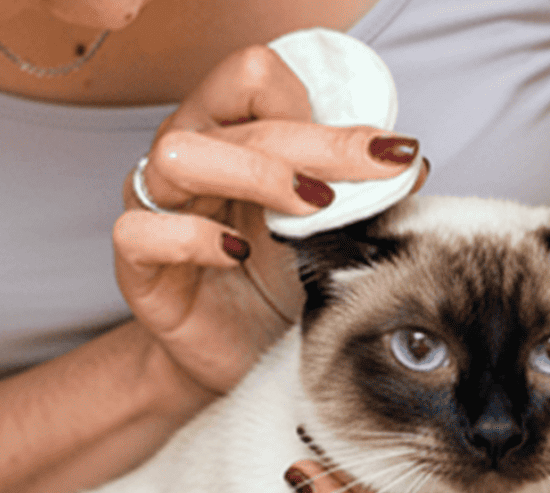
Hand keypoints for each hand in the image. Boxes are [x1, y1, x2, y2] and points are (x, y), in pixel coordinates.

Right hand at [112, 44, 422, 393]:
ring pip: (178, 154)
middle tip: (372, 173)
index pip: (255, 78)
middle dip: (316, 143)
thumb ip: (360, 194)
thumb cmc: (276, 287)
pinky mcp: (137, 264)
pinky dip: (193, 237)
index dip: (318, 107)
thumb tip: (412, 164)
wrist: (237, 356)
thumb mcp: (328, 234)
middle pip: (235, 115)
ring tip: (308, 208)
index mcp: (229, 134)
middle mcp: (187, 157)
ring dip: (254, 173)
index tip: (380, 153)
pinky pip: (141, 232)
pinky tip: (235, 253)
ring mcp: (156, 207)